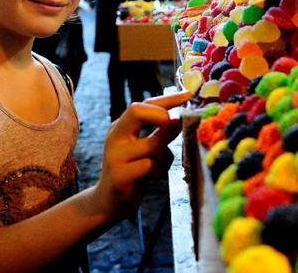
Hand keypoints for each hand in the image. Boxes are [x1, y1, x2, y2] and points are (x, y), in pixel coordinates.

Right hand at [96, 90, 191, 219]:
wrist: (109, 203)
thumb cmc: (132, 172)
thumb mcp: (146, 150)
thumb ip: (161, 134)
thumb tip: (179, 119)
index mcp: (120, 127)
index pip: (143, 105)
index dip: (167, 99)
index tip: (187, 94)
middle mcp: (115, 137)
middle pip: (136, 110)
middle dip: (161, 116)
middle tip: (171, 129)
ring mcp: (115, 156)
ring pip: (153, 144)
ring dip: (165, 156)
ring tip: (160, 166)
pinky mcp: (119, 175)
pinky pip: (149, 165)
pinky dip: (159, 171)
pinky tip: (153, 178)